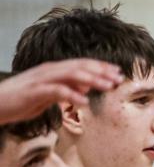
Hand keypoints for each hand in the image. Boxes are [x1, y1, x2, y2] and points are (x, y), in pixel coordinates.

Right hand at [0, 59, 122, 122]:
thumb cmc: (21, 100)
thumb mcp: (49, 95)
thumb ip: (67, 90)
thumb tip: (86, 88)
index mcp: (53, 71)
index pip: (81, 64)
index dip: (100, 67)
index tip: (118, 72)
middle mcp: (48, 71)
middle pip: (79, 67)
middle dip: (101, 71)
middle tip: (118, 78)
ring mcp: (41, 80)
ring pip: (70, 75)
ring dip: (91, 80)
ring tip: (107, 86)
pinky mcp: (34, 92)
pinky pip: (56, 91)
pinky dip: (72, 95)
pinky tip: (84, 102)